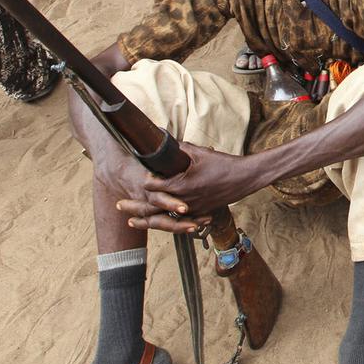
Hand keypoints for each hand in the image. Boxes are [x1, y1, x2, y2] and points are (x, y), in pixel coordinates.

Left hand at [116, 144, 265, 232]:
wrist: (244, 178)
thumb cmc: (223, 164)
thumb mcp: (200, 153)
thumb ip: (180, 149)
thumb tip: (165, 139)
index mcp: (181, 184)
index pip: (154, 186)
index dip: (145, 182)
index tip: (137, 177)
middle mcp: (184, 201)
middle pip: (152, 208)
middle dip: (134, 208)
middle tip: (119, 205)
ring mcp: (192, 210)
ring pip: (163, 220)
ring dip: (146, 221)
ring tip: (132, 223)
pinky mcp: (200, 215)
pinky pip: (178, 223)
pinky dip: (165, 224)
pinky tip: (158, 224)